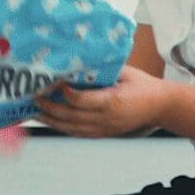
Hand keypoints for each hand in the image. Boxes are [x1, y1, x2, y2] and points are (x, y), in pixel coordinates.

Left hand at [34, 66, 168, 138]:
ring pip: (72, 128)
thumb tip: (77, 61)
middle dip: (50, 107)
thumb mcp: (125, 71)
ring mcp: (104, 128)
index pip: (81, 100)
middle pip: (71, 116)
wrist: (160, 107)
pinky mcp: (103, 133)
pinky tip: (51, 121)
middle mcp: (106, 118)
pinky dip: (62, 127)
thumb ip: (102, 69)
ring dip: (51, 120)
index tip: (53, 82)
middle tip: (34, 96)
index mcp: (112, 101)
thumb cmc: (142, 85)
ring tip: (35, 111)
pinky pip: (78, 133)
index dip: (64, 92)